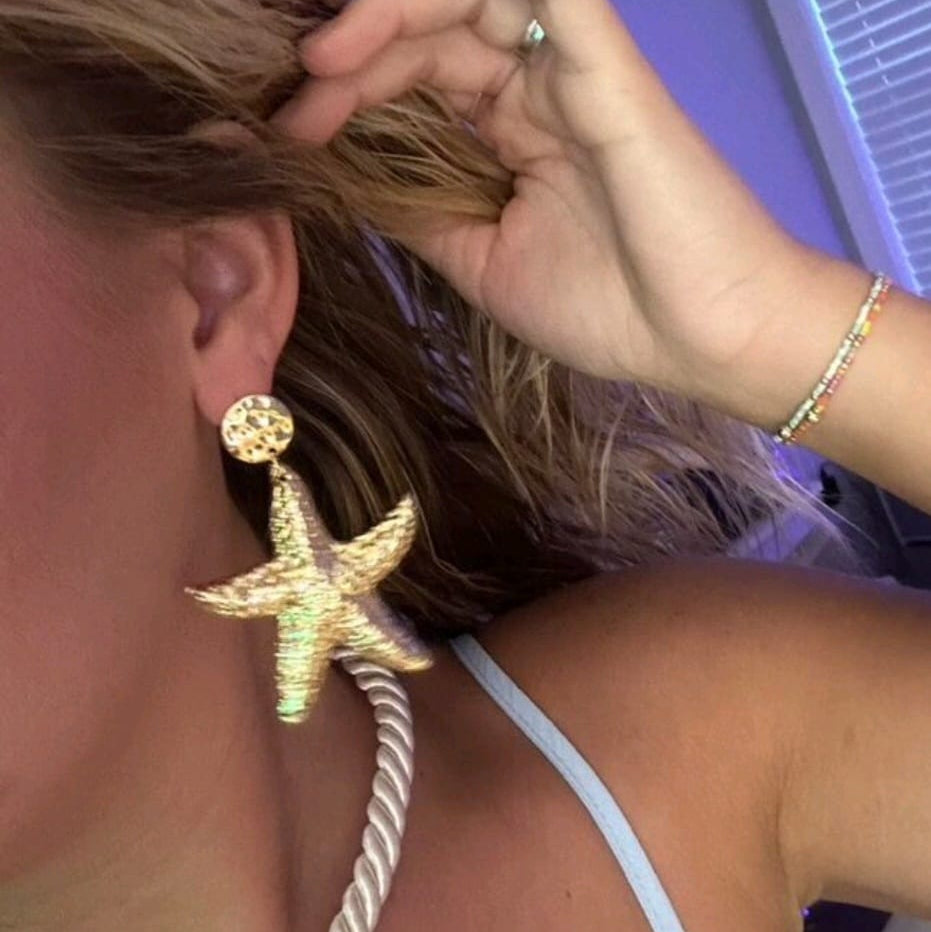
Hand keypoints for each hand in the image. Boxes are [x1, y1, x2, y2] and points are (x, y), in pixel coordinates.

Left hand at [273, 0, 811, 392]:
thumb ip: (420, 212)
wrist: (701, 337)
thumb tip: (346, 182)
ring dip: (388, 16)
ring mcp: (571, 69)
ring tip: (327, 62)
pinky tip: (386, 29)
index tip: (292, 132)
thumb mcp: (482, 263)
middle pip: (429, 26)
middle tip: (297, 97)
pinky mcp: (604, 65)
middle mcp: (537, 87)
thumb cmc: (608, 309)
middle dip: (351, 53)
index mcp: (512, 132)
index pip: (416, 75)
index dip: (348, 90)